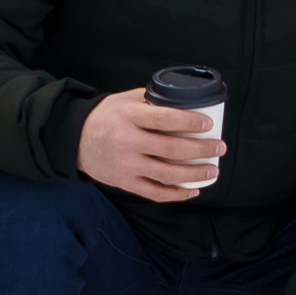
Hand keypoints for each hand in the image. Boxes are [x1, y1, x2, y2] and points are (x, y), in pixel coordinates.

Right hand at [78, 89, 223, 203]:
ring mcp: (126, 165)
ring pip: (166, 175)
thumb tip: (185, 101)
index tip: (208, 125)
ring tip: (213, 171)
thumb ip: (151, 100)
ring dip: (194, 175)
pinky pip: (154, 193)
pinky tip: (192, 190)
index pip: (165, 119)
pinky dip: (176, 194)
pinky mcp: (125, 183)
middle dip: (200, 150)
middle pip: (171, 150)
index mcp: (129, 117)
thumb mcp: (125, 100)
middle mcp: (127, 142)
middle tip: (220, 147)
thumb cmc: (106, 116)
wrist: (75, 140)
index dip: (189, 123)